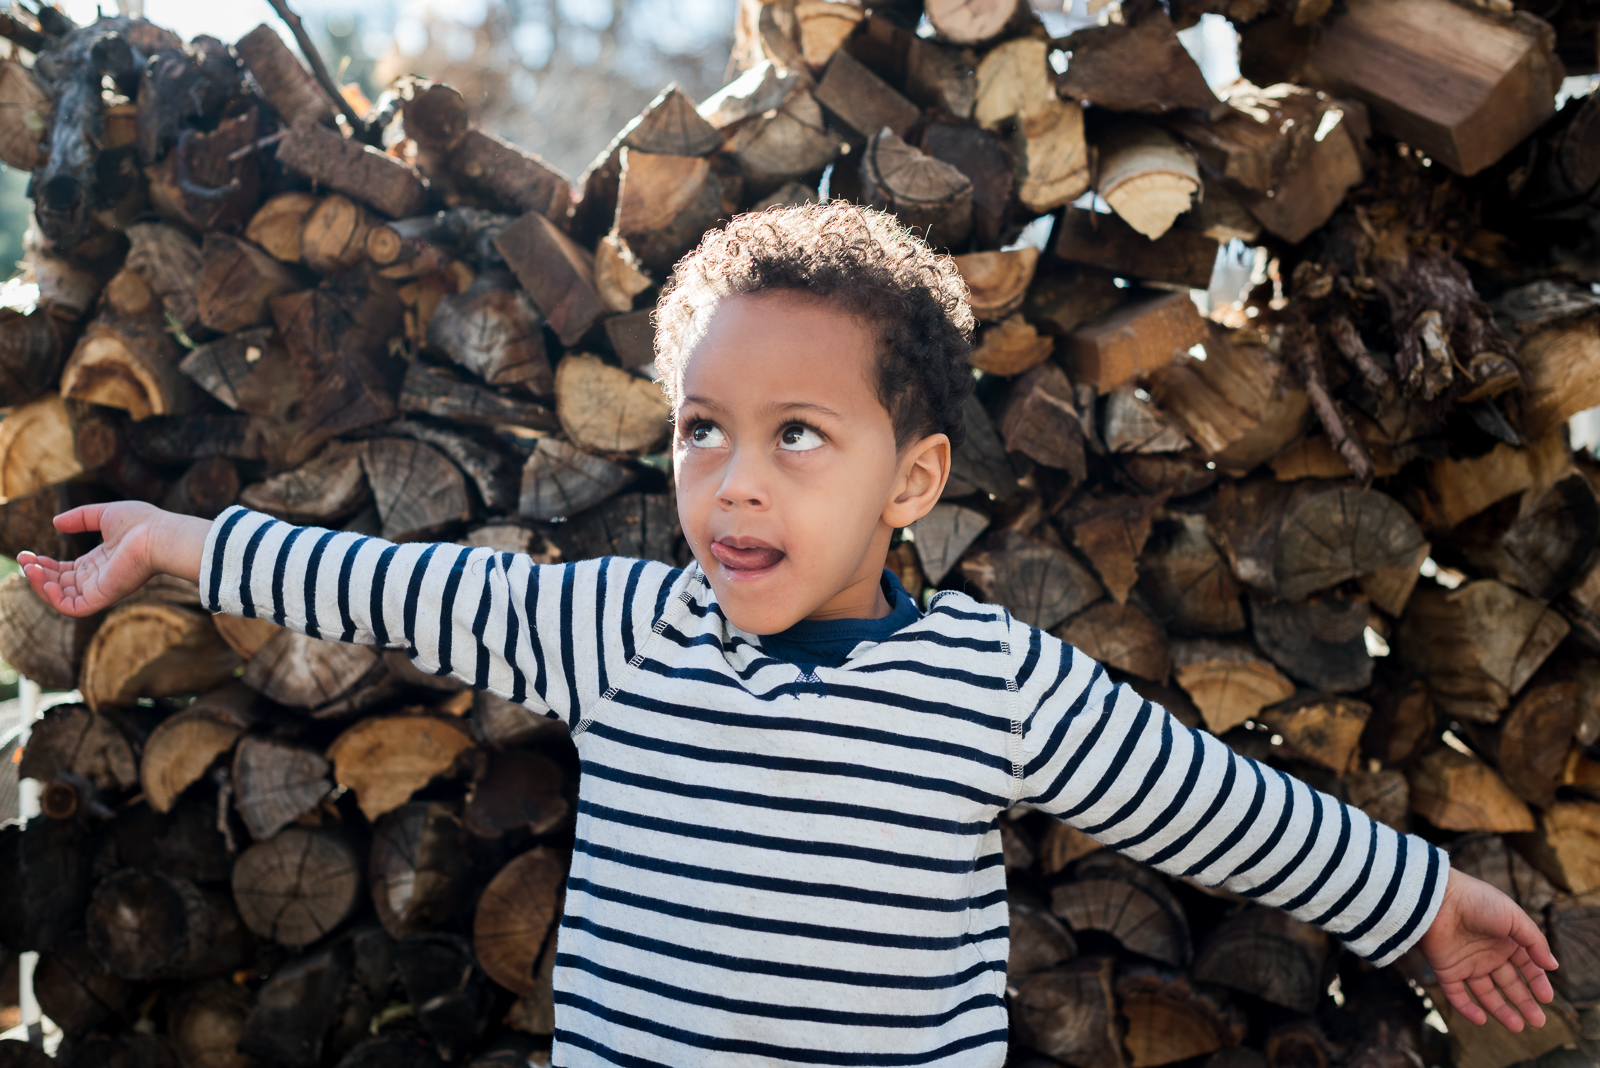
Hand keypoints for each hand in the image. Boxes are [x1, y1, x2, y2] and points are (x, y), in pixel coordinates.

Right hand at [17, 502, 209, 617]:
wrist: (160, 535)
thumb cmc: (141, 523)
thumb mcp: (105, 514)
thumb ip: (80, 518)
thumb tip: (56, 523)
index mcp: (99, 562)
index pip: (65, 571)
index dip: (45, 565)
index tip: (28, 554)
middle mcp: (98, 578)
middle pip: (59, 584)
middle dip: (37, 573)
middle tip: (23, 559)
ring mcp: (100, 589)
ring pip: (61, 597)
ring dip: (40, 584)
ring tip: (29, 567)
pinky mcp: (102, 596)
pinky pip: (71, 607)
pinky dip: (53, 598)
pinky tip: (43, 580)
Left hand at [1419, 867, 1558, 1031]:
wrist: (1437, 898)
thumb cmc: (1477, 902)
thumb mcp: (1514, 918)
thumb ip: (1535, 942)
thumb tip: (1552, 966)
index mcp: (1505, 941)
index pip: (1526, 967)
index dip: (1537, 983)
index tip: (1547, 998)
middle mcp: (1487, 954)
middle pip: (1509, 984)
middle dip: (1524, 1003)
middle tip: (1538, 1022)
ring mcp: (1466, 963)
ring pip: (1486, 993)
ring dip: (1501, 1010)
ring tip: (1517, 1026)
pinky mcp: (1446, 970)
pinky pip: (1456, 994)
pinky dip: (1467, 1008)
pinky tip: (1481, 1020)